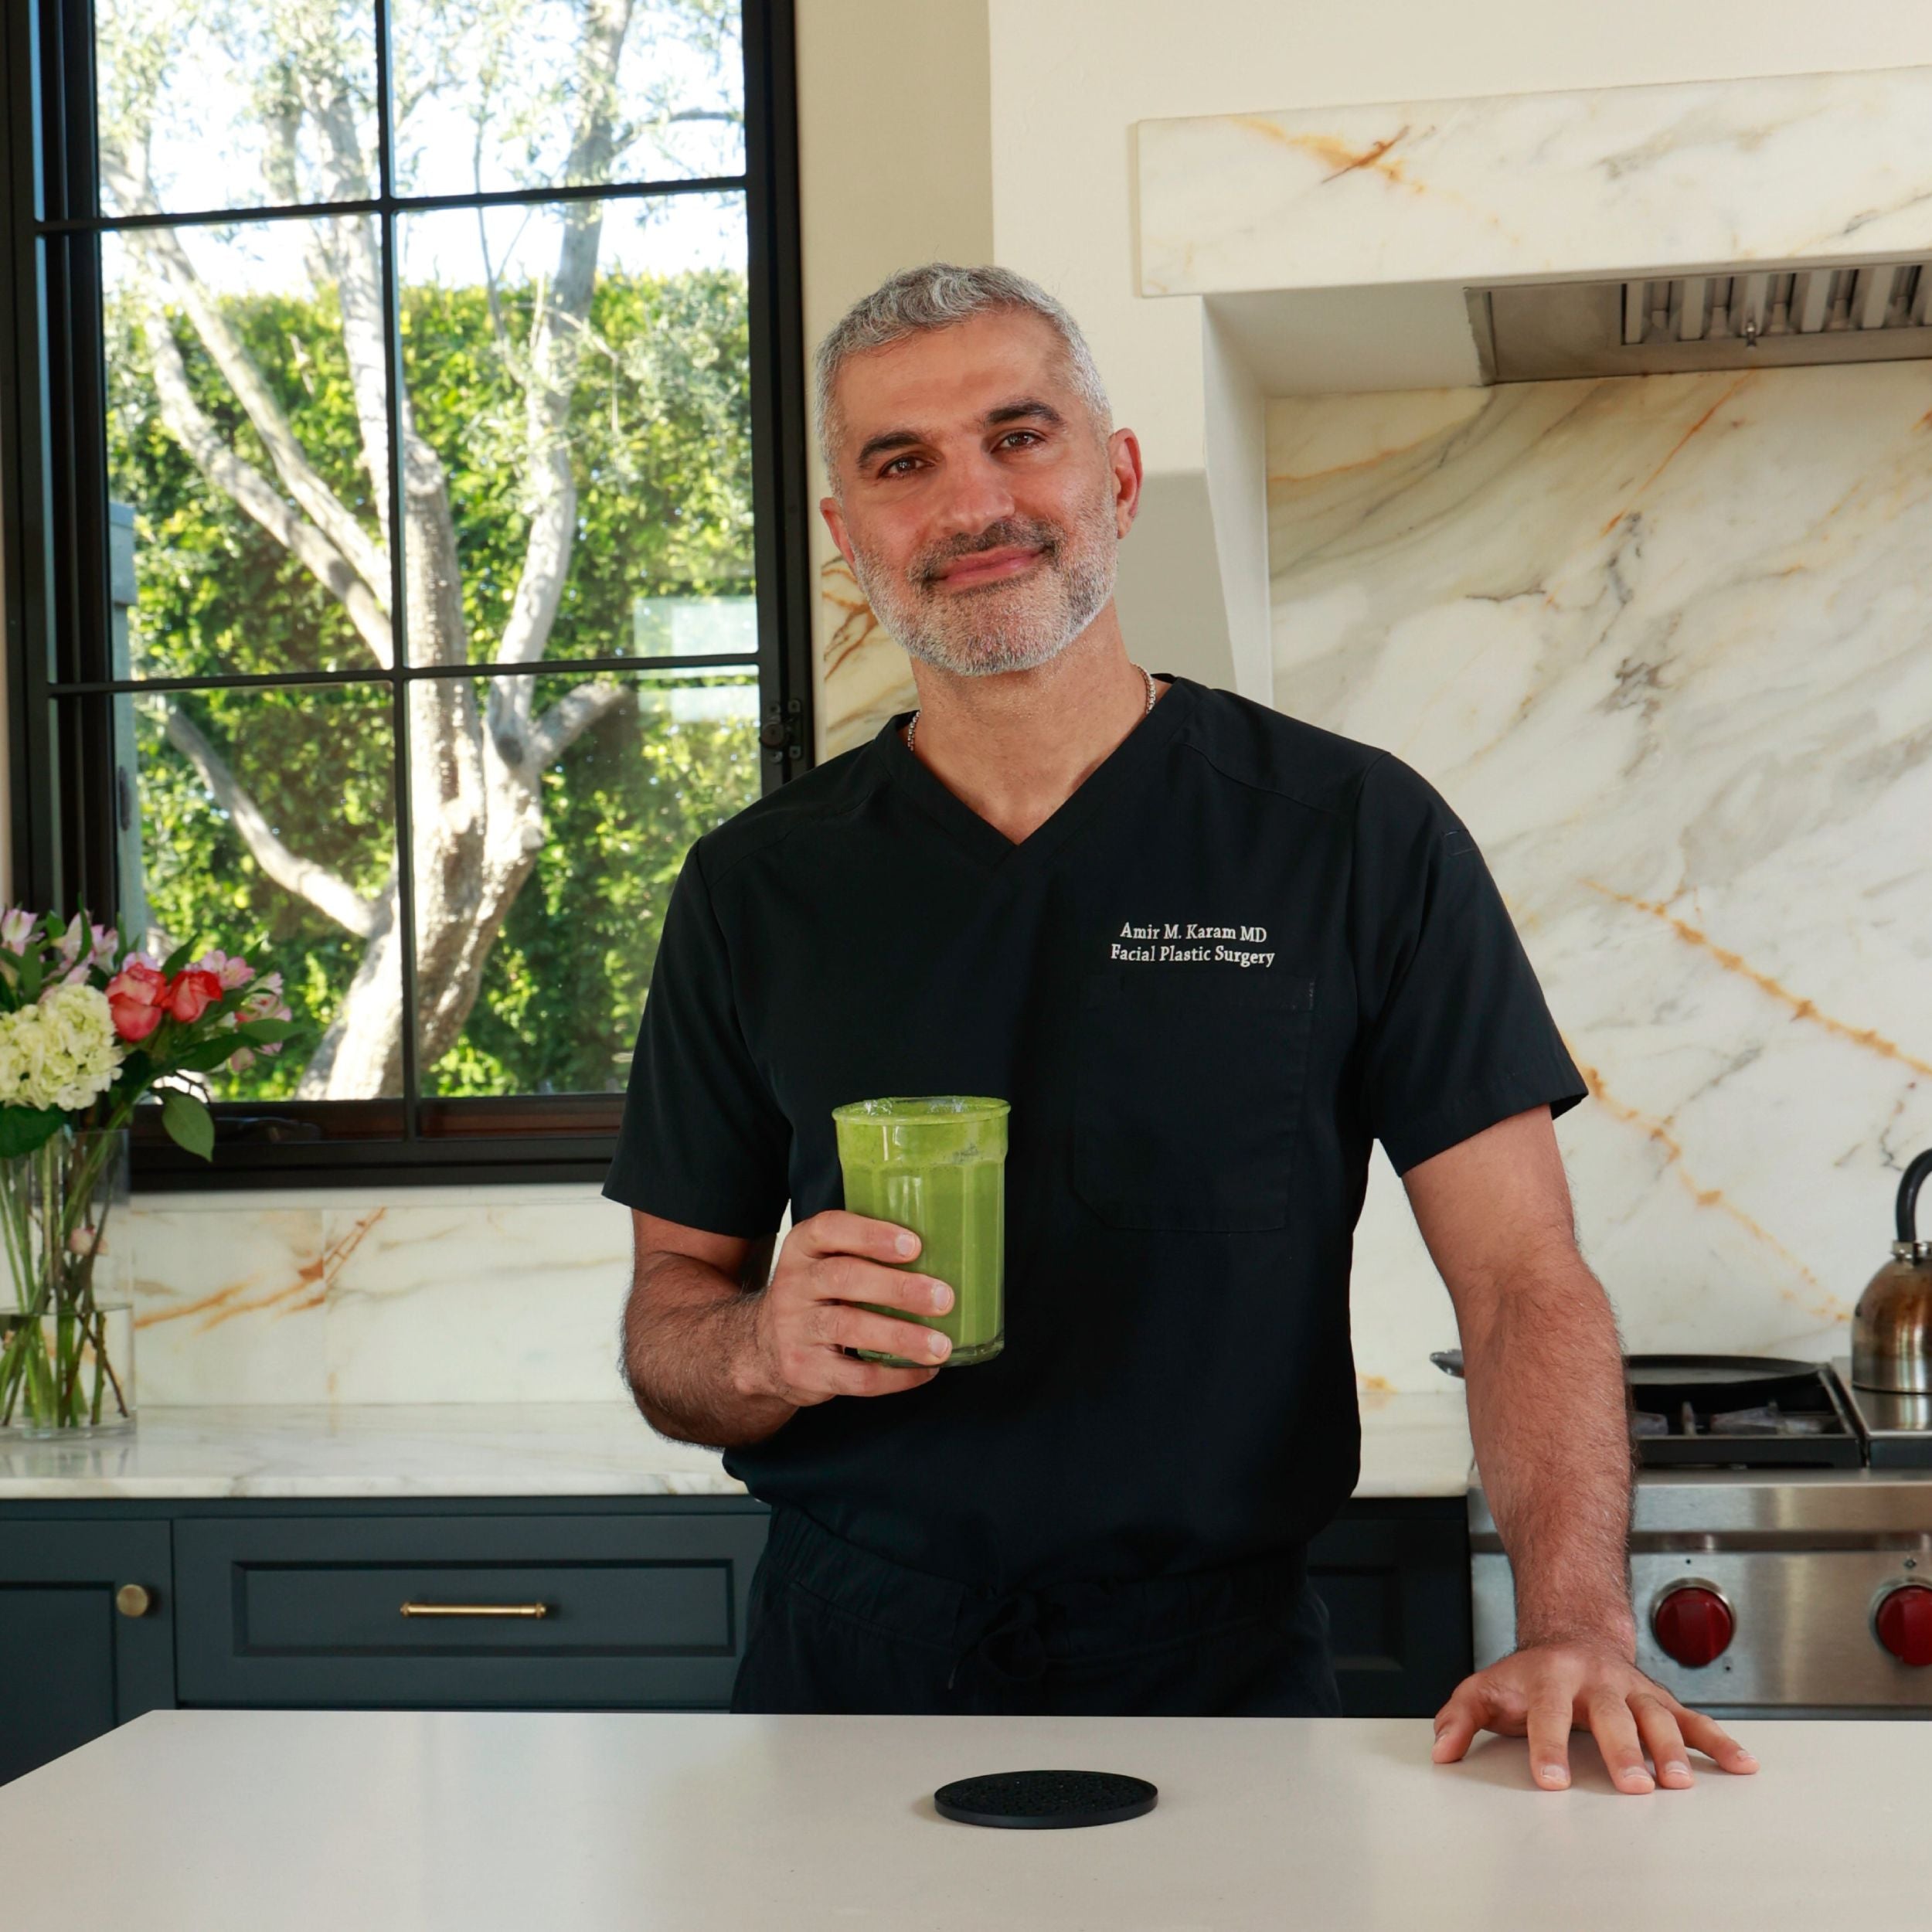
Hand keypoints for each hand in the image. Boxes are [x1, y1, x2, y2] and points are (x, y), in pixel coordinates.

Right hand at [736, 1209, 952, 1408]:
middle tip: (943, 1297)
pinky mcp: (805, 1370)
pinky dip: (895, 1375)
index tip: (913, 1245)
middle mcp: (793, 1285)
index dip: (871, 1234)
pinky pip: (854, 1376)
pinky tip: (924, 1370)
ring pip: (849, 1327)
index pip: (829, 1230)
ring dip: (902, 1336)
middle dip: (898, 1288)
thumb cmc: (815, 1297)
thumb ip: (863, 1254)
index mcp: (803, 1249)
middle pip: (844, 1278)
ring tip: (940, 1345)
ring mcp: (795, 1330)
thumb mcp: (823, 1264)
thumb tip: (944, 1252)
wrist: (761, 1350)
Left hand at [1431, 1639, 1759, 1792]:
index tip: (1551, 1781)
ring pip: (1656, 1714)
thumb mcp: (1486, 1687)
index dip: (1547, 1746)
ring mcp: (1631, 1688)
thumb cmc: (1527, 1676)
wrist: (1570, 1632)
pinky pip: (1693, 1719)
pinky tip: (1742, 1765)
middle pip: (1610, 1715)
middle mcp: (1595, 1680)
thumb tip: (1441, 1752)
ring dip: (1671, 1748)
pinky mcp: (1660, 1699)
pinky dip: (1718, 1742)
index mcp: (1550, 1677)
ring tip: (1680, 1782)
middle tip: (1633, 1786)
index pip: (1546, 1713)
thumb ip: (1459, 1717)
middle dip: (1622, 1750)